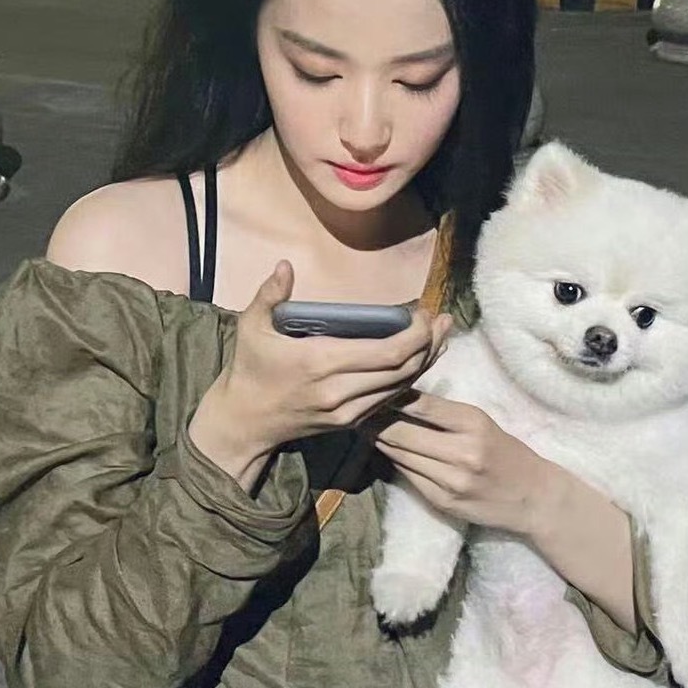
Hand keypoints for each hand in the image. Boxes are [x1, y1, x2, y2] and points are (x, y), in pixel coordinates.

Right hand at [188, 261, 452, 484]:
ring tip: (441, 335)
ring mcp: (348, 411)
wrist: (245, 422)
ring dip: (426, 362)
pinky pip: (389, 400)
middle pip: (403, 370)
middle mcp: (340, 390)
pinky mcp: (350, 422)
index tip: (424, 313)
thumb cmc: (250, 368)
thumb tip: (285, 264)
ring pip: (401, 387)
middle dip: (429, 344)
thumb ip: (269, 294)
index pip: (387, 353)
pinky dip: (409, 379)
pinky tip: (420, 360)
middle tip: (443, 320)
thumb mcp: (251, 327)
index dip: (415, 335)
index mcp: (321, 363)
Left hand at [367, 391, 550, 533]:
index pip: (420, 405)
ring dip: (378, 441)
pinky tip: (385, 450)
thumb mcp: (480, 422)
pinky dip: (395, 461)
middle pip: (402, 433)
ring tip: (363, 426)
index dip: (391, 397)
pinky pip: (408, 476)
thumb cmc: (504, 451)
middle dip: (375, 420)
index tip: (373, 388)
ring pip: (399, 455)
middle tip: (357, 408)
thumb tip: (398, 398)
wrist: (533, 497)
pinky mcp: (442, 503)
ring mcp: (450, 481)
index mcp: (473, 423)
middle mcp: (461, 452)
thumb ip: (443, 412)